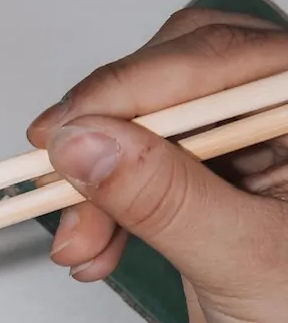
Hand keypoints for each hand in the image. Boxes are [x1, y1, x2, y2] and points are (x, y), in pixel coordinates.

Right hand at [27, 8, 287, 322]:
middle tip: (57, 189)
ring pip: (145, 127)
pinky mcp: (207, 182)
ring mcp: (244, 144)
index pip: (217, 62)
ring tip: (78, 249)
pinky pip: (138, 171)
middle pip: (173, 79)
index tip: (62, 132)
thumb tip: (85, 145)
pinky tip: (93, 252)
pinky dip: (103, 208)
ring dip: (95, 184)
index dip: (132, 89)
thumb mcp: (242, 260)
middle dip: (107, 138)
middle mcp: (277, 109)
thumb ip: (164, 198)